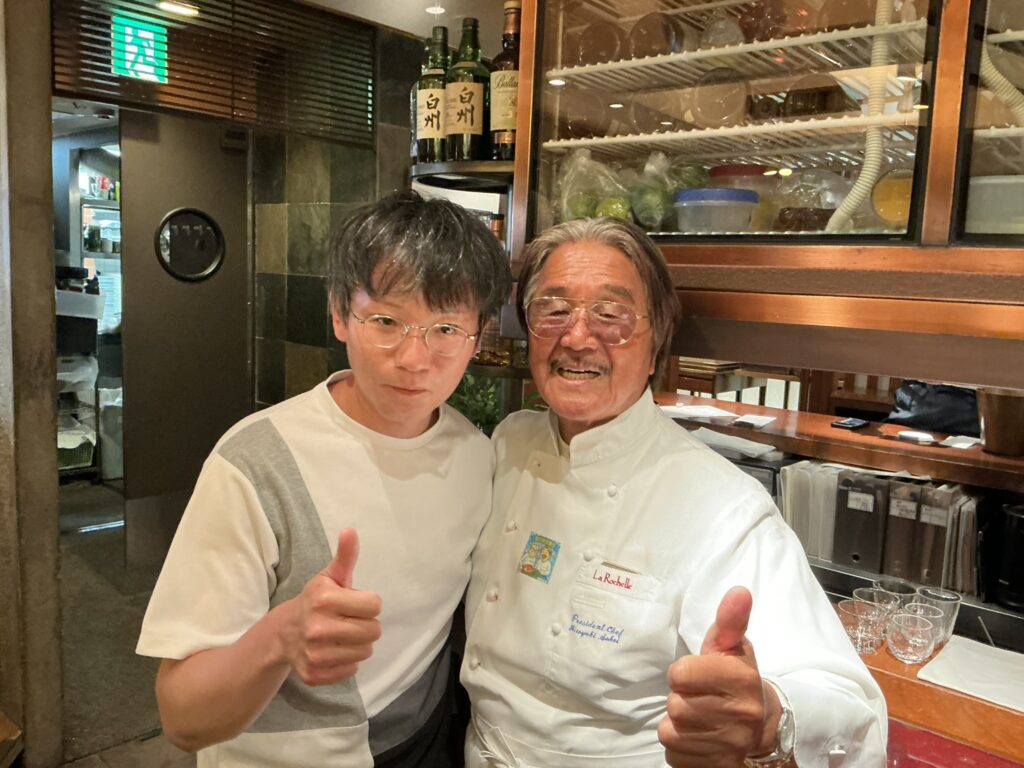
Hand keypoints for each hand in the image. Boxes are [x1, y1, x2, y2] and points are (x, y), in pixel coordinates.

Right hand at [281, 528, 382, 685]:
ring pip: (365, 652)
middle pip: (373, 631)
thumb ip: (345, 555)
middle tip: (350, 621)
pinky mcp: (314, 675)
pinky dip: (347, 662)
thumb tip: (350, 530)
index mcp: (324, 599)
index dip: (368, 603)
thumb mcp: (330, 576)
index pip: (375, 605)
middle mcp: (317, 627)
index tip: (355, 603)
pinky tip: (334, 651)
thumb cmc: (316, 600)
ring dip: (359, 644)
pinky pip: (351, 671)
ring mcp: (315, 654)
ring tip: (343, 635)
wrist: (284, 632)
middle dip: (366, 624)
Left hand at [658, 586, 776, 767]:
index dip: (682, 673)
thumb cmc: (737, 678)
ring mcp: (730, 746)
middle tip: (697, 696)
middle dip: (680, 699)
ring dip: (678, 725)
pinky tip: (698, 737)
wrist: (761, 724)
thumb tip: (739, 591)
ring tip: (697, 716)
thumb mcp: (734, 647)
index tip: (694, 674)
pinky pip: (675, 757)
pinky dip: (681, 748)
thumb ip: (730, 620)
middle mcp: (739, 716)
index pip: (680, 674)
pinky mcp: (717, 767)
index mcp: (740, 680)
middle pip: (675, 706)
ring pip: (672, 733)